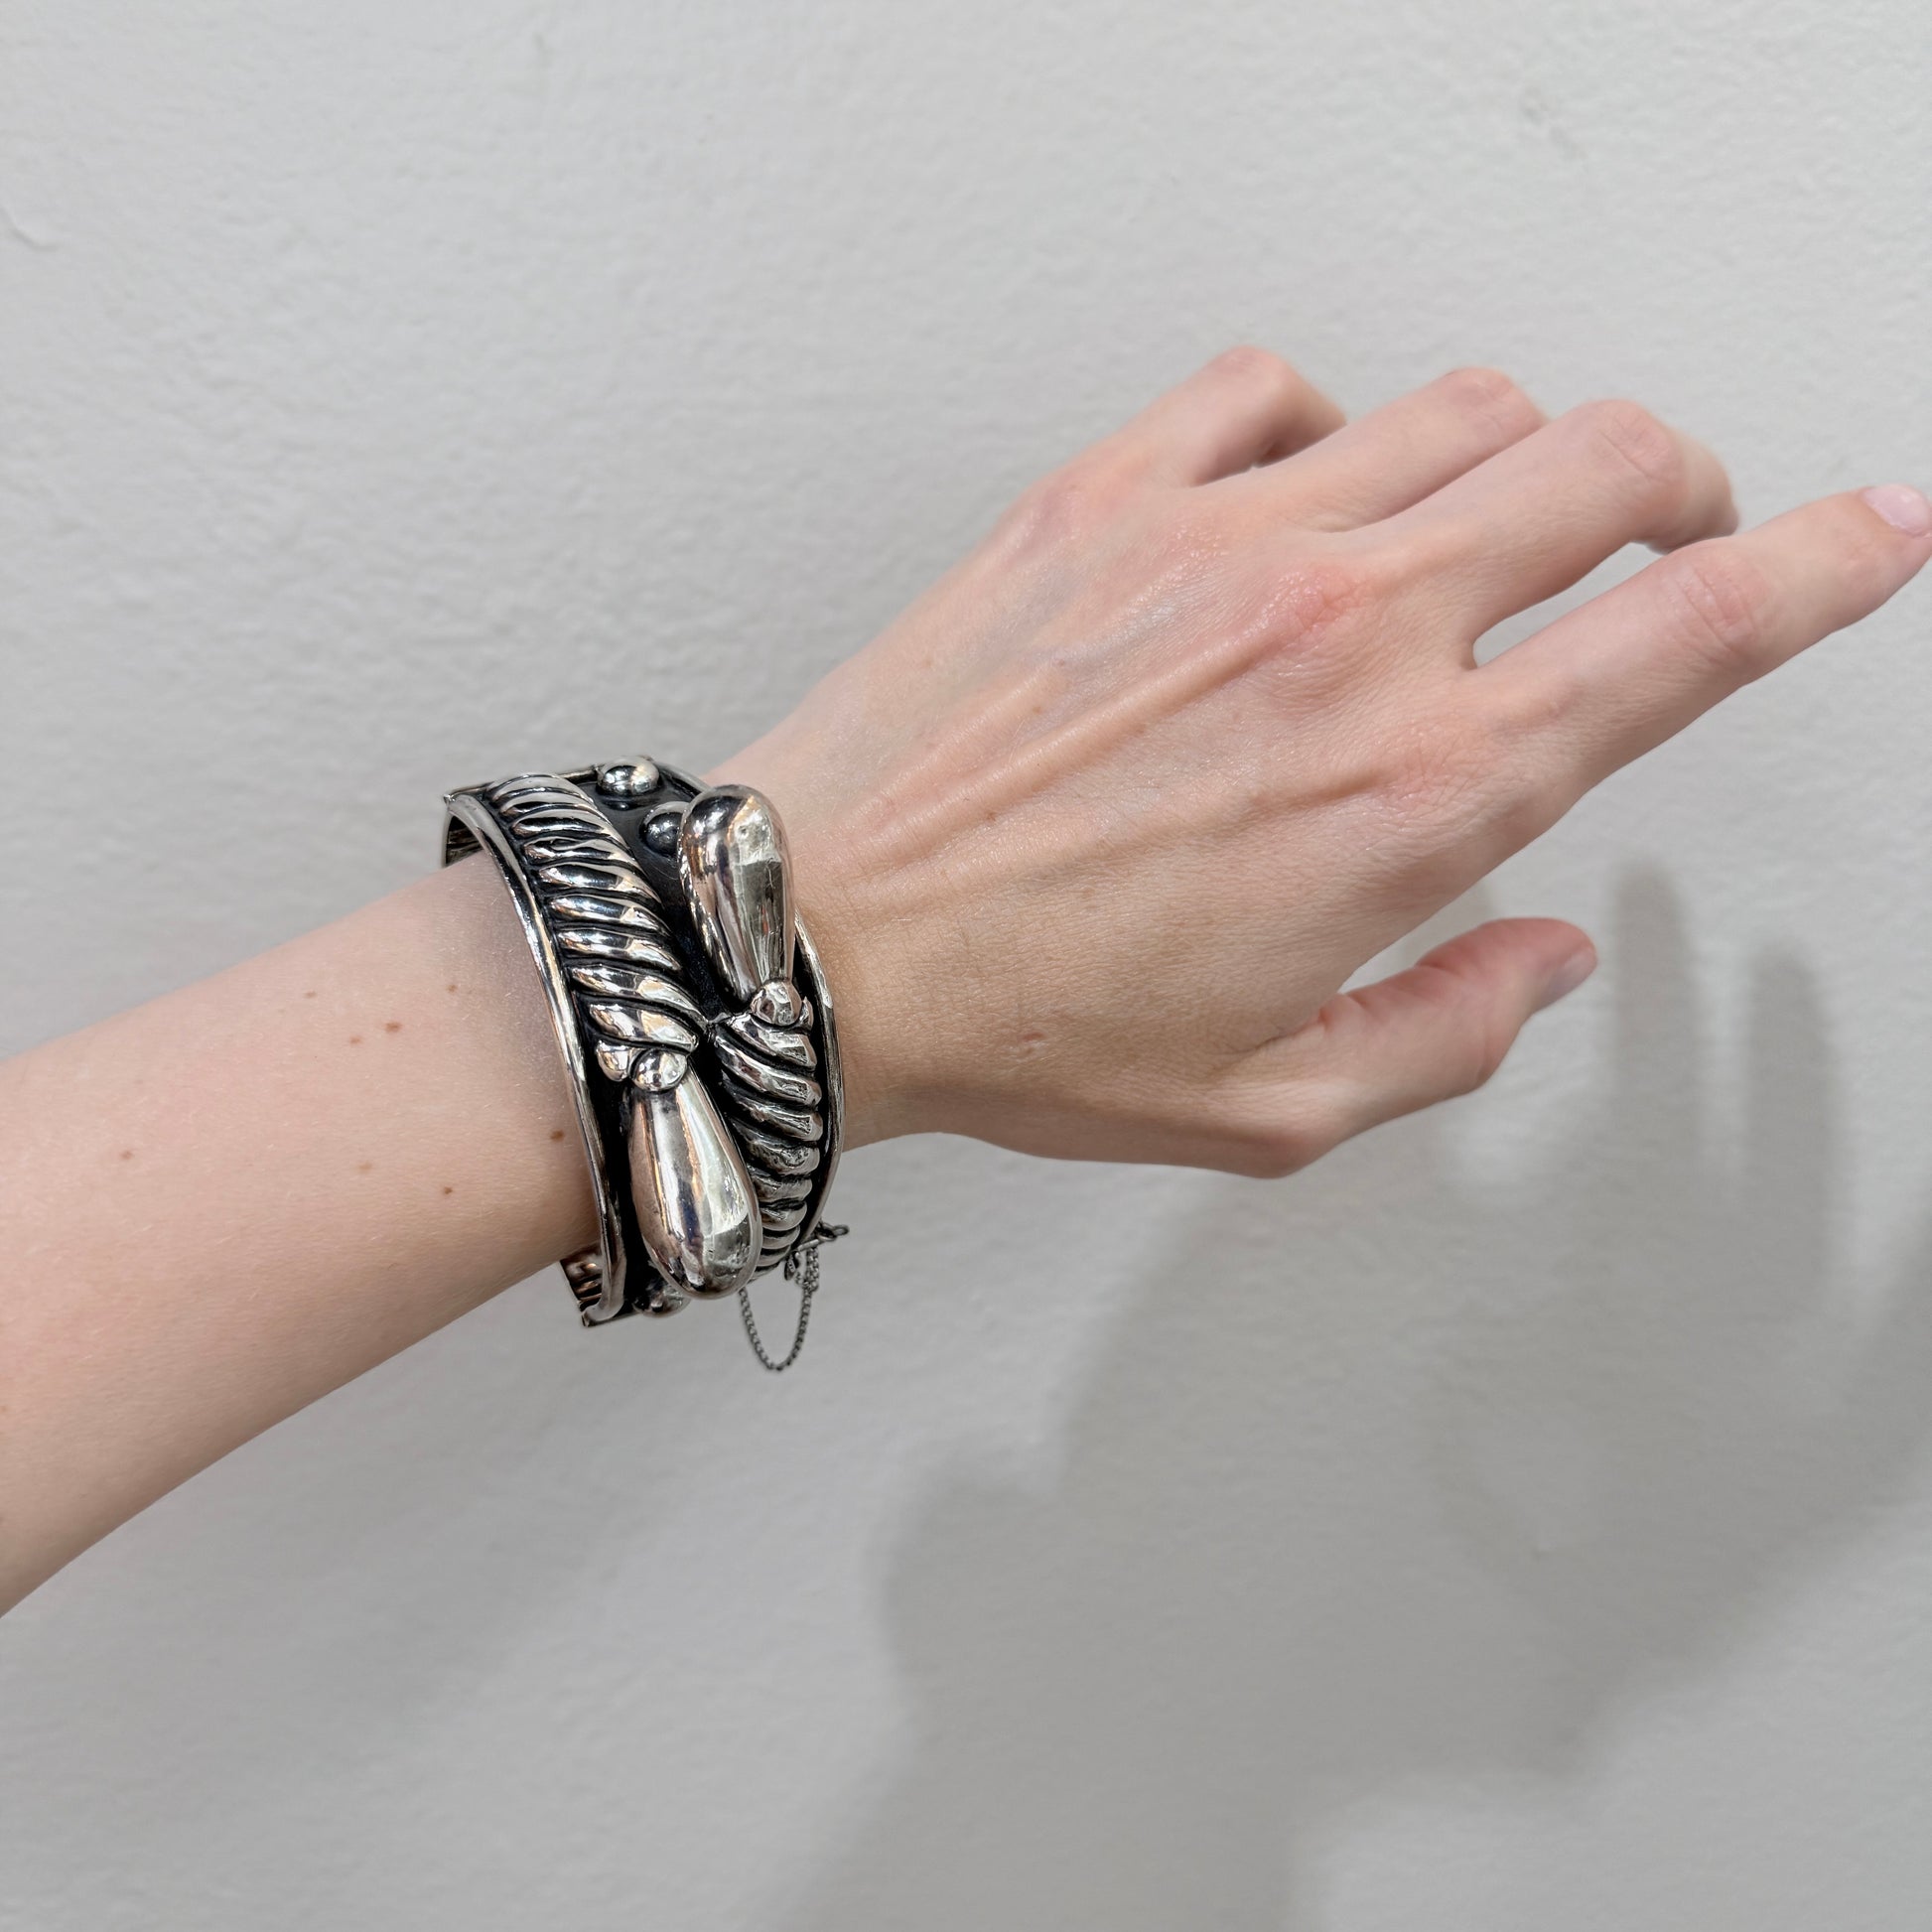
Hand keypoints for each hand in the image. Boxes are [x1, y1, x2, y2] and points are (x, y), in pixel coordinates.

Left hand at [718, 349, 1930, 1172]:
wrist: (817, 944)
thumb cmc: (1024, 1029)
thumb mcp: (1274, 1104)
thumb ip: (1450, 1031)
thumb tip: (1545, 956)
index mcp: (1416, 791)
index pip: (1691, 634)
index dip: (1819, 569)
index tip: (1875, 533)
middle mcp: (1345, 636)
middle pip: (1606, 461)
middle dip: (1678, 484)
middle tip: (1666, 528)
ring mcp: (1224, 542)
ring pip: (1462, 404)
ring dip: (1518, 450)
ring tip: (1481, 520)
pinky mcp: (1105, 496)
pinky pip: (1273, 383)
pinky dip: (1328, 419)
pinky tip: (1303, 487)